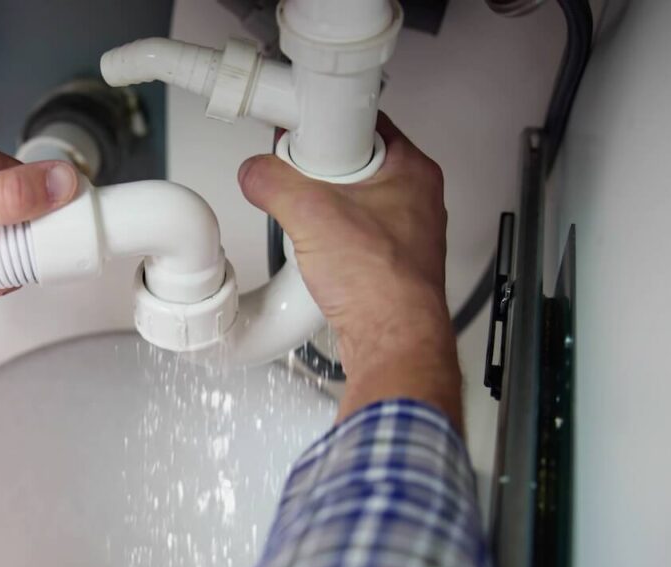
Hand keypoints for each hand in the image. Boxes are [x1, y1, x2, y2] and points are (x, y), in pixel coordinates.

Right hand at [237, 114, 461, 428]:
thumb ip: (273, 182)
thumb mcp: (310, 213)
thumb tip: (256, 173)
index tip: (299, 133)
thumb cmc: (382, 283)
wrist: (393, 341)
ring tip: (304, 224)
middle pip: (352, 163)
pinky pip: (350, 238)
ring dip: (320, 212)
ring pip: (350, 203)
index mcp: (412, 170)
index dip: (325, 124)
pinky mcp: (387, 264)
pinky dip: (329, 243)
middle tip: (296, 183)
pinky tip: (316, 255)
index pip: (364, 121)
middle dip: (316, 173)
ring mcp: (403, 233)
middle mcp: (414, 199)